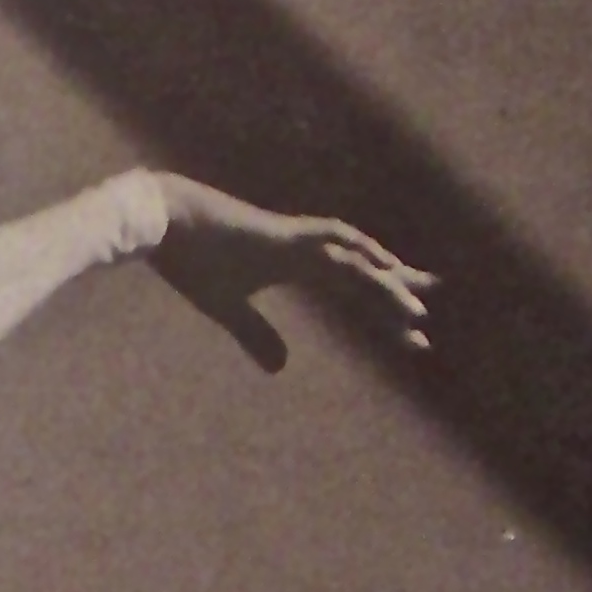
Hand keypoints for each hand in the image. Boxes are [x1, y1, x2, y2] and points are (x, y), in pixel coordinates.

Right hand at [149, 176, 435, 375]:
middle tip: (429, 313)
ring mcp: (298, 240)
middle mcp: (306, 251)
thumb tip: (281, 369)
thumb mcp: (226, 308)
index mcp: (296, 265)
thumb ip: (255, 334)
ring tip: (417, 310)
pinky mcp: (283, 234)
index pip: (351, 290)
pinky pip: (331, 239)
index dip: (381, 310)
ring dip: (386, 285)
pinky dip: (359, 250)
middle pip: (365, 273)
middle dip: (398, 293)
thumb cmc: (190, 259)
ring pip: (355, 261)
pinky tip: (383, 264)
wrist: (161, 223)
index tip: (411, 333)